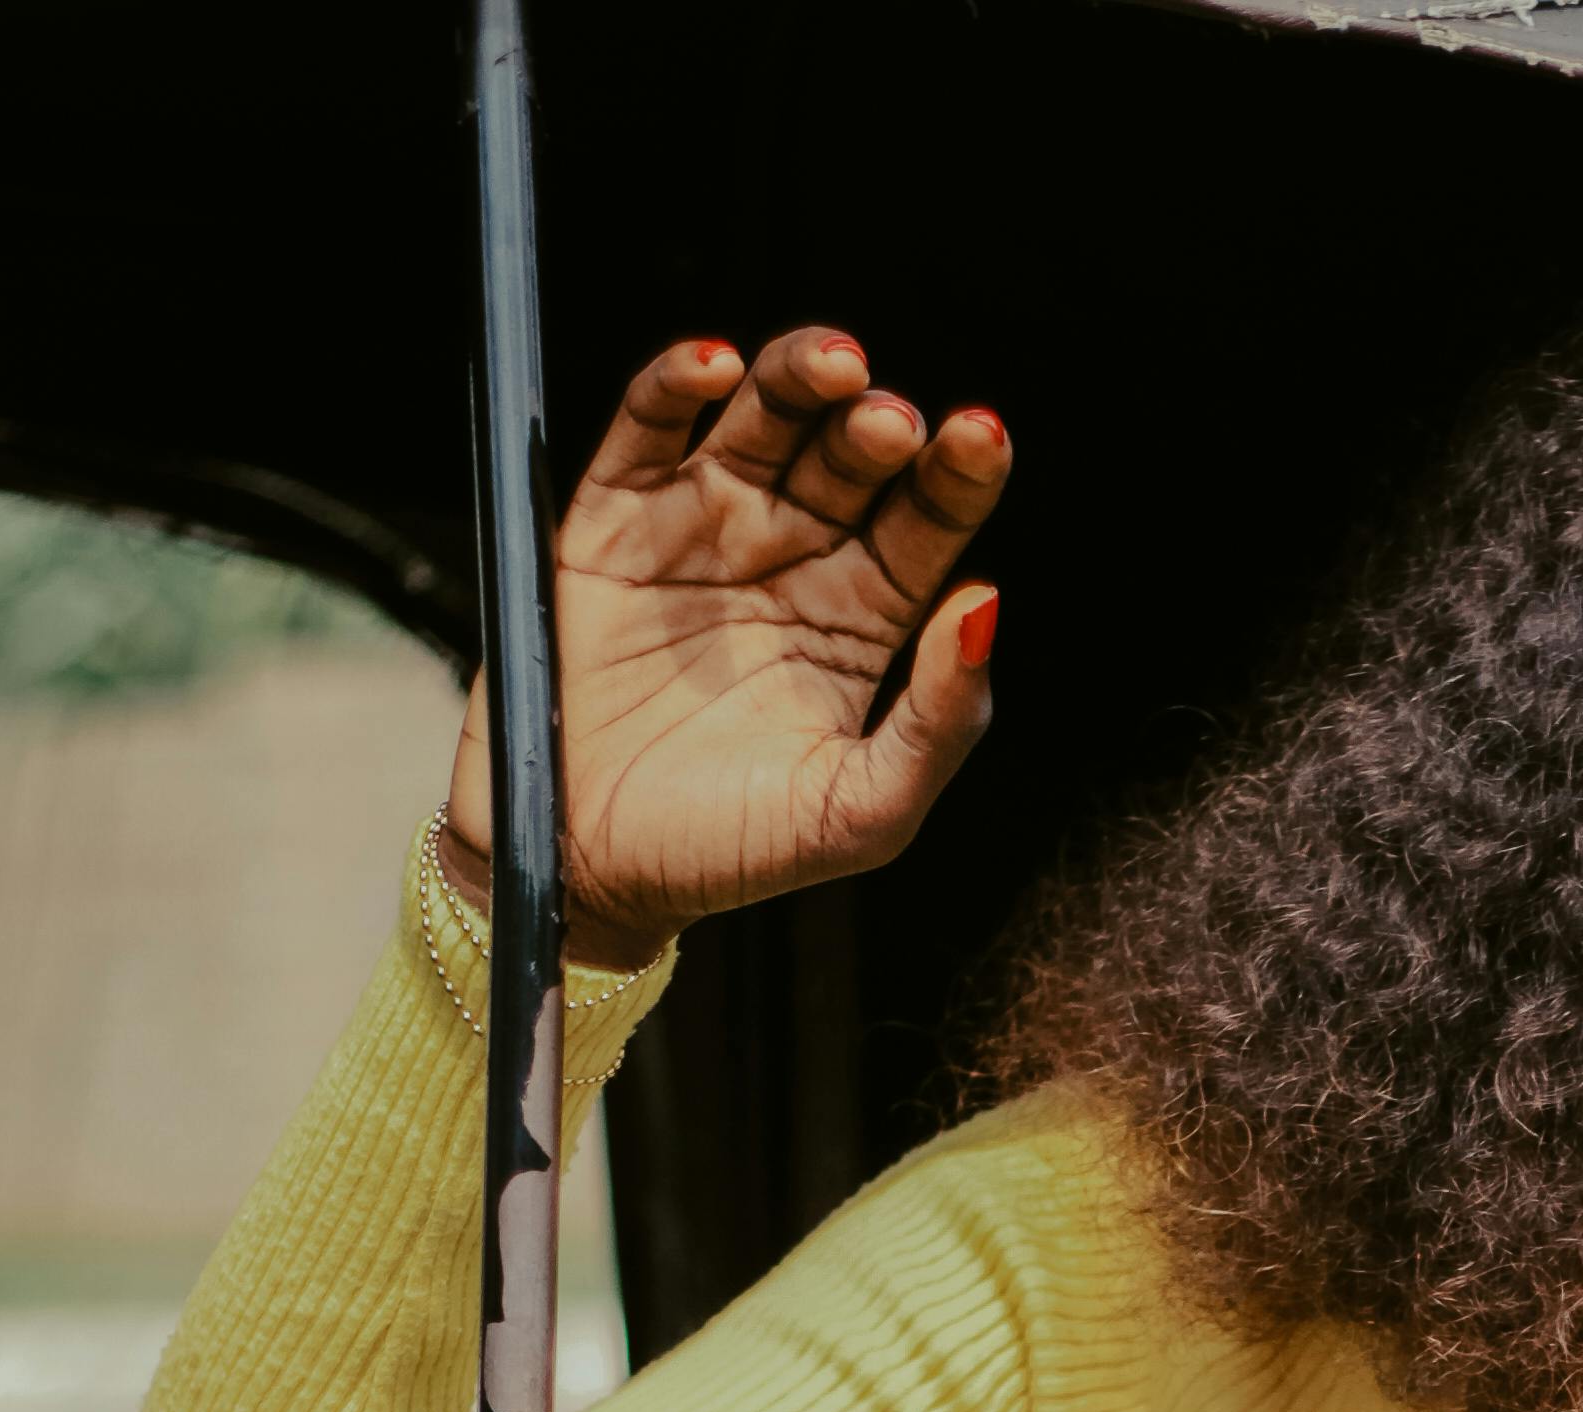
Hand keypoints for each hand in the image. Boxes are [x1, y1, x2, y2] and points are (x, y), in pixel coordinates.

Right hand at [440, 324, 1009, 966]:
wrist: (595, 873)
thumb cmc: (735, 852)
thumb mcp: (862, 812)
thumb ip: (940, 723)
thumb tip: (987, 604)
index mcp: (861, 617)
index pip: (923, 523)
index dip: (956, 475)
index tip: (979, 438)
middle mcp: (789, 557)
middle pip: (846, 454)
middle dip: (875, 423)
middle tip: (893, 422)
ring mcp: (701, 528)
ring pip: (760, 418)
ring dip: (797, 378)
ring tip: (834, 370)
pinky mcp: (613, 521)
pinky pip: (646, 428)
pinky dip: (675, 383)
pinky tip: (715, 368)